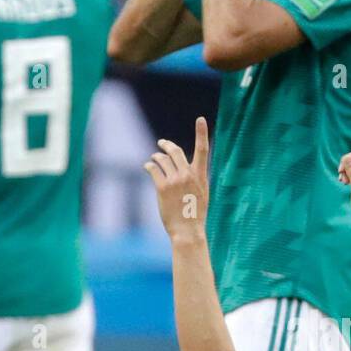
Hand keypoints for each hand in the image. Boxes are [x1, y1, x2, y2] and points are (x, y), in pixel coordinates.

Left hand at [146, 117, 210, 239]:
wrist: (188, 231)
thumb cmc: (195, 215)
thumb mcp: (202, 194)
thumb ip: (195, 179)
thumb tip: (185, 169)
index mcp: (200, 176)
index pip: (203, 150)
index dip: (202, 133)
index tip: (201, 119)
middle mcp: (188, 175)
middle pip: (176, 151)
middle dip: (167, 145)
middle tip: (162, 144)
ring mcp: (174, 181)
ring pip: (162, 160)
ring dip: (156, 157)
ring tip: (154, 159)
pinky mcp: (162, 188)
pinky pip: (153, 170)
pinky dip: (149, 166)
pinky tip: (148, 167)